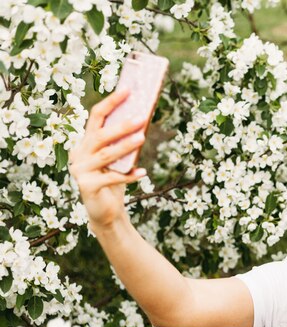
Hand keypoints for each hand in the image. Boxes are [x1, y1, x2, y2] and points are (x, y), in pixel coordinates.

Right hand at [68, 89, 147, 229]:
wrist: (106, 212)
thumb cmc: (114, 181)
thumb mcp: (119, 160)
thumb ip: (123, 142)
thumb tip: (143, 119)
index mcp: (86, 142)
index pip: (96, 117)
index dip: (111, 102)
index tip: (128, 89)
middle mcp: (79, 154)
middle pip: (101, 135)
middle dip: (121, 125)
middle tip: (141, 118)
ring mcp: (80, 170)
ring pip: (106, 155)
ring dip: (126, 146)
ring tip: (143, 138)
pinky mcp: (87, 187)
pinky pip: (112, 178)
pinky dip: (129, 175)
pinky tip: (143, 172)